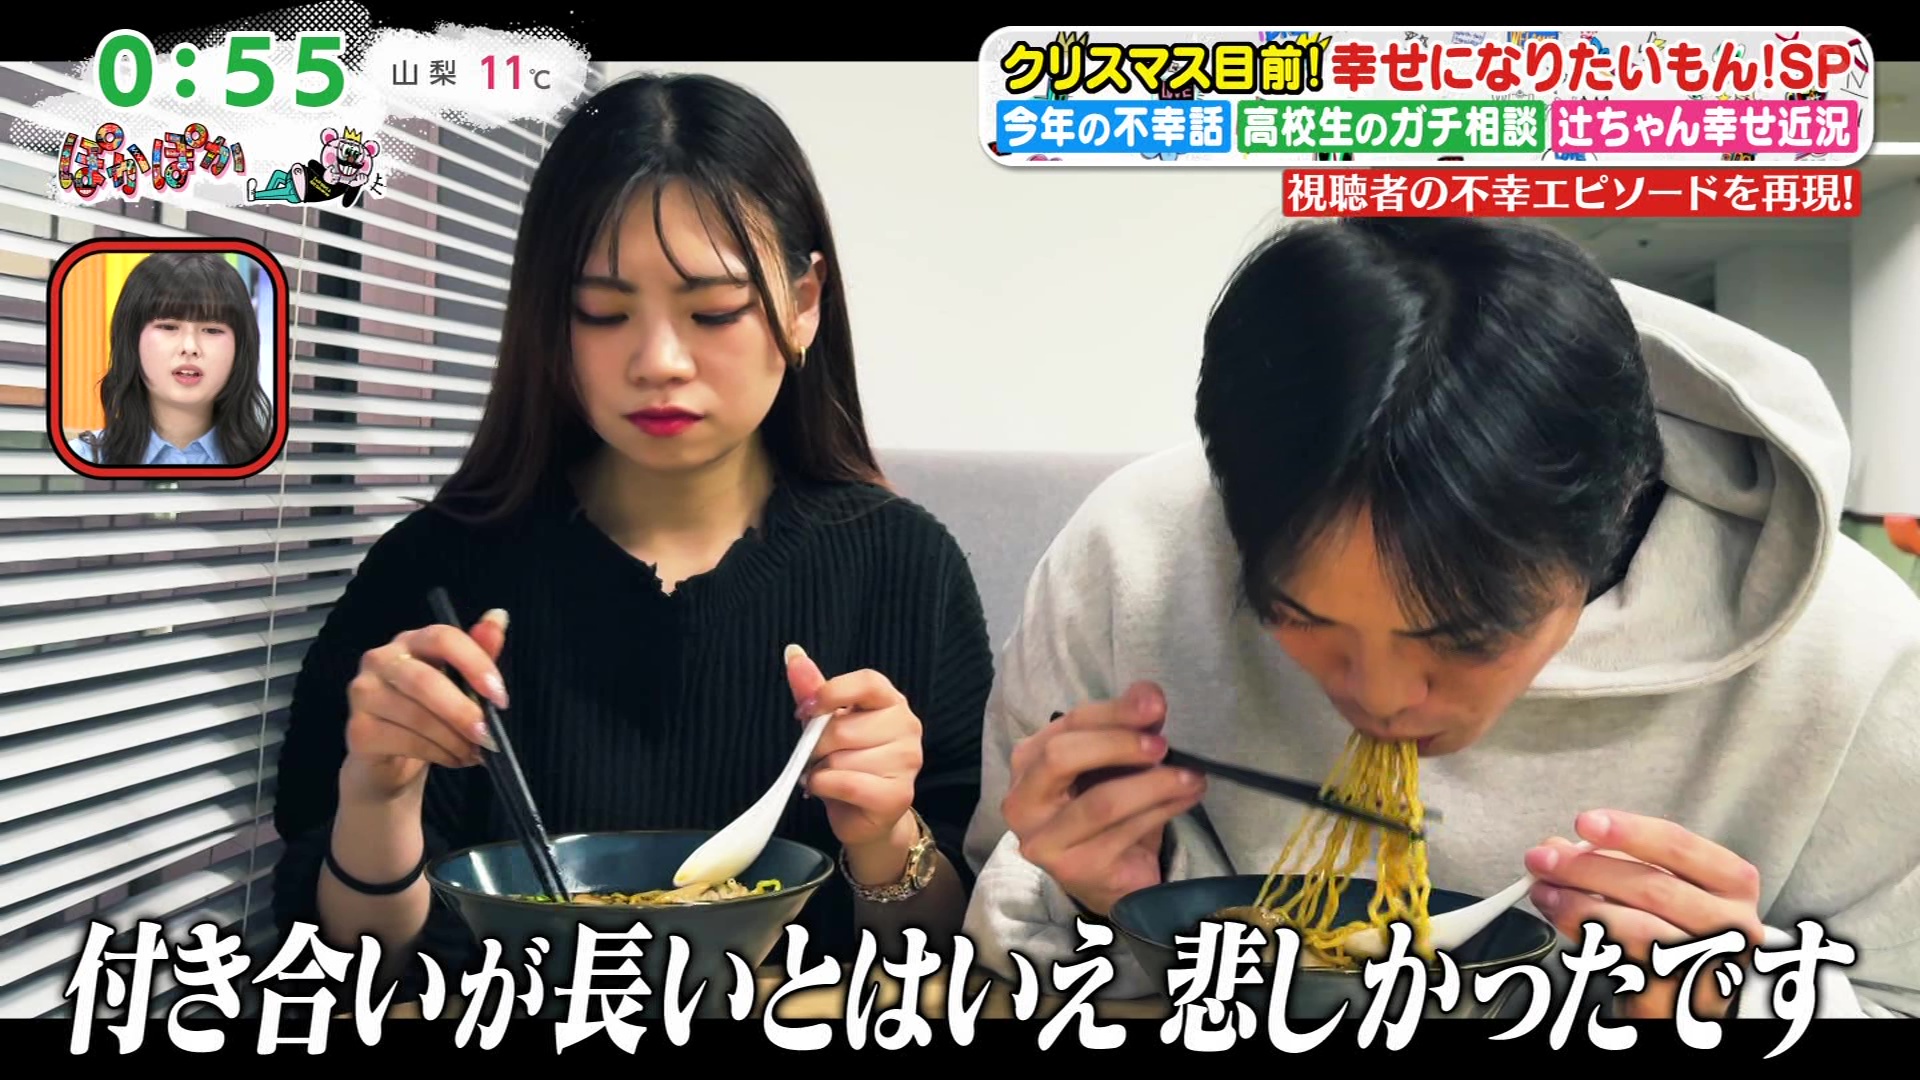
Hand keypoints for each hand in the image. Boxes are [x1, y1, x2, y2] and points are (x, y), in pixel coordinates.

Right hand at [341, 609, 510, 802]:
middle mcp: (380, 659)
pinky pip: (405, 741)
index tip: (500, 697)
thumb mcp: (459, 683)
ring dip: (454, 740)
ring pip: (417, 716)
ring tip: (474, 753)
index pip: (442, 638)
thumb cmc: (428, 714)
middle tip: (488, 736)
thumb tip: (499, 616)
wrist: (389, 761)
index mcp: (412, 641)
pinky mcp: (357, 729)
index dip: (475, 664)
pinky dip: (438, 754)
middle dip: (463, 712)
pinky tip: (453, 759)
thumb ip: (478, 653)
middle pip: (425, 681)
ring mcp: (363, 694)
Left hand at [784, 645, 923, 878]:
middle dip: (817, 746)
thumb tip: (793, 653)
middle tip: (820, 757)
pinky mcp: (898, 795)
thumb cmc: (846, 762)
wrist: (864, 814)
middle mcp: (908, 727)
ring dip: (821, 770)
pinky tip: (828, 789)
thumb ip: (814, 690)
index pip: (867, 682)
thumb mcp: (827, 722)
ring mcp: (907, 762)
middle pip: (843, 727)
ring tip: (830, 775)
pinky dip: (824, 787)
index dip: (831, 693)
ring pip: (840, 760)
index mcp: (892, 702)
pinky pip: (846, 783)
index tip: (806, 710)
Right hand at [1000, 681, 1205, 915]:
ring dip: (1155, 785)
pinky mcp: (1075, 870)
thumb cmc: (1107, 811)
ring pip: (1101, 802)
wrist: (1111, 876)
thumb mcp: (1114, 762)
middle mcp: (1022, 802)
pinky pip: (1125, 832)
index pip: (1068, 724)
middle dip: (1119, 744)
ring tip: (1191, 776)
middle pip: (1062, 757)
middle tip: (1163, 745)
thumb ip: (1126, 726)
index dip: (1114, 711)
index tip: (1156, 705)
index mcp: (1027, 762)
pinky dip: (1163, 810)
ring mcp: (1044, 840)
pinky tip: (1187, 798)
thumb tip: (1149, 694)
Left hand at [1526, 810, 1764, 1019]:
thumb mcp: (1651, 887)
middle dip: (1587, 869)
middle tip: (1543, 860)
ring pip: (1638, 928)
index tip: (1585, 822)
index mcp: (1732, 882)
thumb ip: (1611, 861)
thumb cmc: (1669, 930)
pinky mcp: (1680, 997)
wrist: (1682, 994)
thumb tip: (1558, 847)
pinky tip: (1560, 918)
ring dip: (1580, 905)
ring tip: (1544, 892)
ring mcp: (1711, 964)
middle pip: (1653, 886)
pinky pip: (1626, 963)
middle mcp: (1733, 923)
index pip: (1680, 846)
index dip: (1630, 831)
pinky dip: (1585, 935)